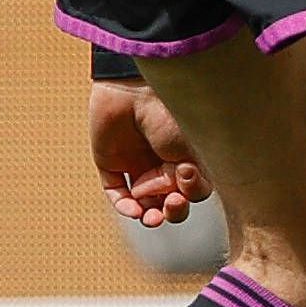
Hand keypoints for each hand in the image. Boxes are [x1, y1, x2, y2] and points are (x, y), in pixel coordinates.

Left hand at [91, 80, 209, 227]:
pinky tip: (132, 209)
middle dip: (173, 210)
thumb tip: (172, 197)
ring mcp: (138, 165)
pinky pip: (117, 192)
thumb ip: (189, 178)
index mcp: (188, 156)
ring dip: (149, 215)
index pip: (193, 188)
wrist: (134, 88)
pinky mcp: (112, 163)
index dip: (192, 193)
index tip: (187, 177)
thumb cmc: (169, 113)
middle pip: (170, 201)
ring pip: (144, 202)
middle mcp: (164, 164)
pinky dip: (124, 205)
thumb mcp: (190, 147)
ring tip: (151, 218)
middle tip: (171, 205)